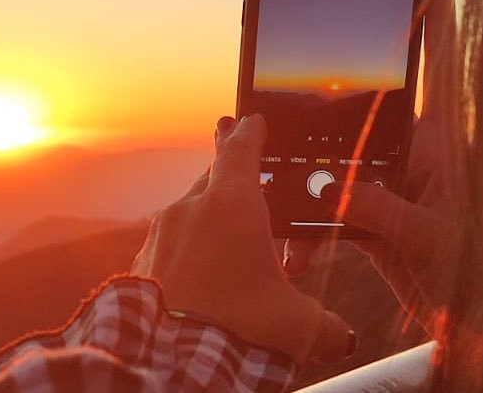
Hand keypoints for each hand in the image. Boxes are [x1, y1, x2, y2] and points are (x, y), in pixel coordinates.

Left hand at [131, 115, 355, 363]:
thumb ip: (327, 326)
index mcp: (232, 205)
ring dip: (209, 222)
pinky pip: (169, 245)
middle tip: (245, 183)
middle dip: (232, 181)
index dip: (250, 132)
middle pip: (214, 179)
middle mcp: (191, 210)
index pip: (241, 149)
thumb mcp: (298, 327)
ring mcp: (160, 235)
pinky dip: (187, 252)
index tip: (252, 120)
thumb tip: (342, 338)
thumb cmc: (236, 331)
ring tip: (230, 249)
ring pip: (190, 213)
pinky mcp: (140, 263)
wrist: (168, 362)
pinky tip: (200, 279)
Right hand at [282, 0, 464, 330]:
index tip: (296, 134)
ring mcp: (388, 197)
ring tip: (283, 237)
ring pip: (334, 190)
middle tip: (272, 189)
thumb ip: (380, 209)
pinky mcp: (375, 228)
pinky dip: (311, 236)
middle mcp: (405, 167)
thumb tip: (331, 188)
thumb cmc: (476, 266)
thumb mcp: (426, 234)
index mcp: (428, 150)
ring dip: (305, 212)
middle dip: (310, 172)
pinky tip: (295, 254)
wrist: (481, 316)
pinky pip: (333, 222)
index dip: (334, 122)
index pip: (374, 120)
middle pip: (346, 154)